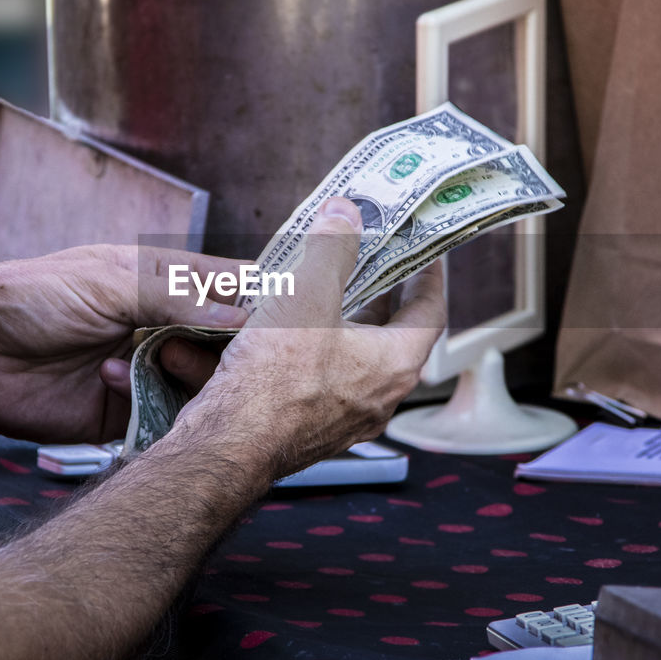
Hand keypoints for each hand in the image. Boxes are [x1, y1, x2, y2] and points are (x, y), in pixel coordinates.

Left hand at [0, 245, 247, 442]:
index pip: (231, 284)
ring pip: (205, 383)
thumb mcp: (106, 283)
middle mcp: (163, 326)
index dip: (265, 298)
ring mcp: (148, 370)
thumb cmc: (29, 299)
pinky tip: (133, 393)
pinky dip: (166, 413)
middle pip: (229, 342)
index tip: (293, 315)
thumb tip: (242, 314)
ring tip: (159, 364)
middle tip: (235, 354)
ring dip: (194, 378)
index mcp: (163, 281)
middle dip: (236, 349)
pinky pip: (169, 419)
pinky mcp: (128, 412)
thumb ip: (173, 297)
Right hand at [167, 198, 445, 479]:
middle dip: (376, 297)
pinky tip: (274, 335)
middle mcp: (377, 396)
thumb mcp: (307, 293)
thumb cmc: (276, 379)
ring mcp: (344, 417)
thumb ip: (332, 249)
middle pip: (389, 336)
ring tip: (316, 292)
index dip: (428, 278)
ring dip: (336, 325)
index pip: (430, 312)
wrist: (230, 444)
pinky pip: (314, 382)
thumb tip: (346, 215)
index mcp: (394, 364)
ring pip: (349, 360)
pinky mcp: (309, 428)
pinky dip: (302, 353)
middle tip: (367, 265)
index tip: (424, 256)